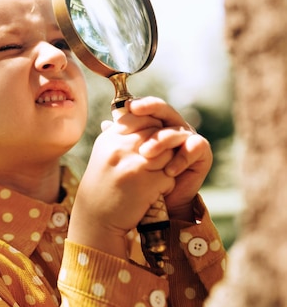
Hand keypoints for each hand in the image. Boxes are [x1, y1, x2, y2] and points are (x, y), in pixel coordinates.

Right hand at [68, 105, 177, 256]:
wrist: (95, 218)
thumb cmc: (102, 185)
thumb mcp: (105, 154)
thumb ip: (121, 134)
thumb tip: (141, 115)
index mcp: (110, 138)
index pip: (142, 118)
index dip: (152, 129)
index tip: (149, 143)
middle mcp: (120, 147)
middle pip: (158, 135)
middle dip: (161, 149)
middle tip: (151, 165)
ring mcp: (134, 165)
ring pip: (168, 155)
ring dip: (165, 168)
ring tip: (150, 179)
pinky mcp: (147, 183)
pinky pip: (170, 177)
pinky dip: (165, 186)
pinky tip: (150, 194)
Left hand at [128, 97, 212, 220]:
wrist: (163, 201)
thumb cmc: (144, 177)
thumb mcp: (130, 156)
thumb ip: (121, 139)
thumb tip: (105, 124)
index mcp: (156, 123)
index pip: (147, 107)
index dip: (138, 104)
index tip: (125, 107)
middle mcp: (173, 126)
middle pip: (163, 109)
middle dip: (149, 108)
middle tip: (135, 110)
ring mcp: (188, 137)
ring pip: (175, 130)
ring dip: (160, 140)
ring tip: (145, 154)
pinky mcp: (202, 152)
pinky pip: (194, 147)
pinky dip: (181, 158)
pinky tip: (169, 171)